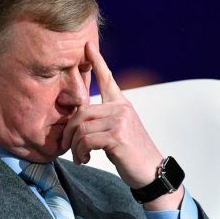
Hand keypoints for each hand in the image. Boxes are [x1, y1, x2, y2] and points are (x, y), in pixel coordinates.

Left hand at [61, 42, 162, 188]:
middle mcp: (122, 108)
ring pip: (81, 128)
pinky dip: (80, 153)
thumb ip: (103, 120)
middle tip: (68, 148)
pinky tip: (85, 160)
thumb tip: (79, 119)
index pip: (108, 78)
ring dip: (75, 147)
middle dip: (69, 132)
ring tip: (79, 157)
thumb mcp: (118, 131)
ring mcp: (120, 121)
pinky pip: (85, 140)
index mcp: (122, 104)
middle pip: (81, 112)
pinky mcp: (117, 136)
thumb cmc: (131, 154)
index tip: (87, 46)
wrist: (151, 172)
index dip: (97, 61)